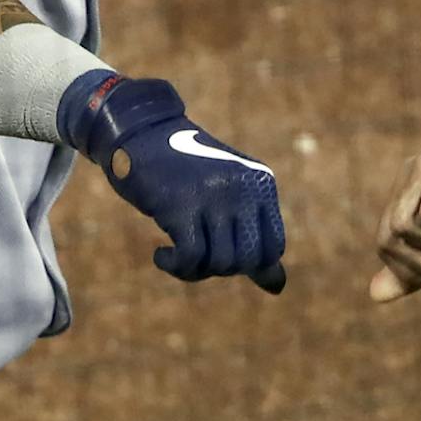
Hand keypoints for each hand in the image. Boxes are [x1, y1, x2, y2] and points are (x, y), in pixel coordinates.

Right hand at [65, 76, 287, 293]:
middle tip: (198, 255)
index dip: (248, 264)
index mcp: (262, 183)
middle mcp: (244, 188)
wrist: (142, 133)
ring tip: (177, 256)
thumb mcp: (227, 198)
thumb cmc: (186, 172)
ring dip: (194, 271)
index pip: (274, 247)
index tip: (220, 252)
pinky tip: (160, 254)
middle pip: (247, 260)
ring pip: (219, 263)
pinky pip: (189, 259)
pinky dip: (174, 267)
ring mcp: (214, 196)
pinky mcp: (181, 206)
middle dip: (223, 269)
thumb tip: (278, 287)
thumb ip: (253, 238)